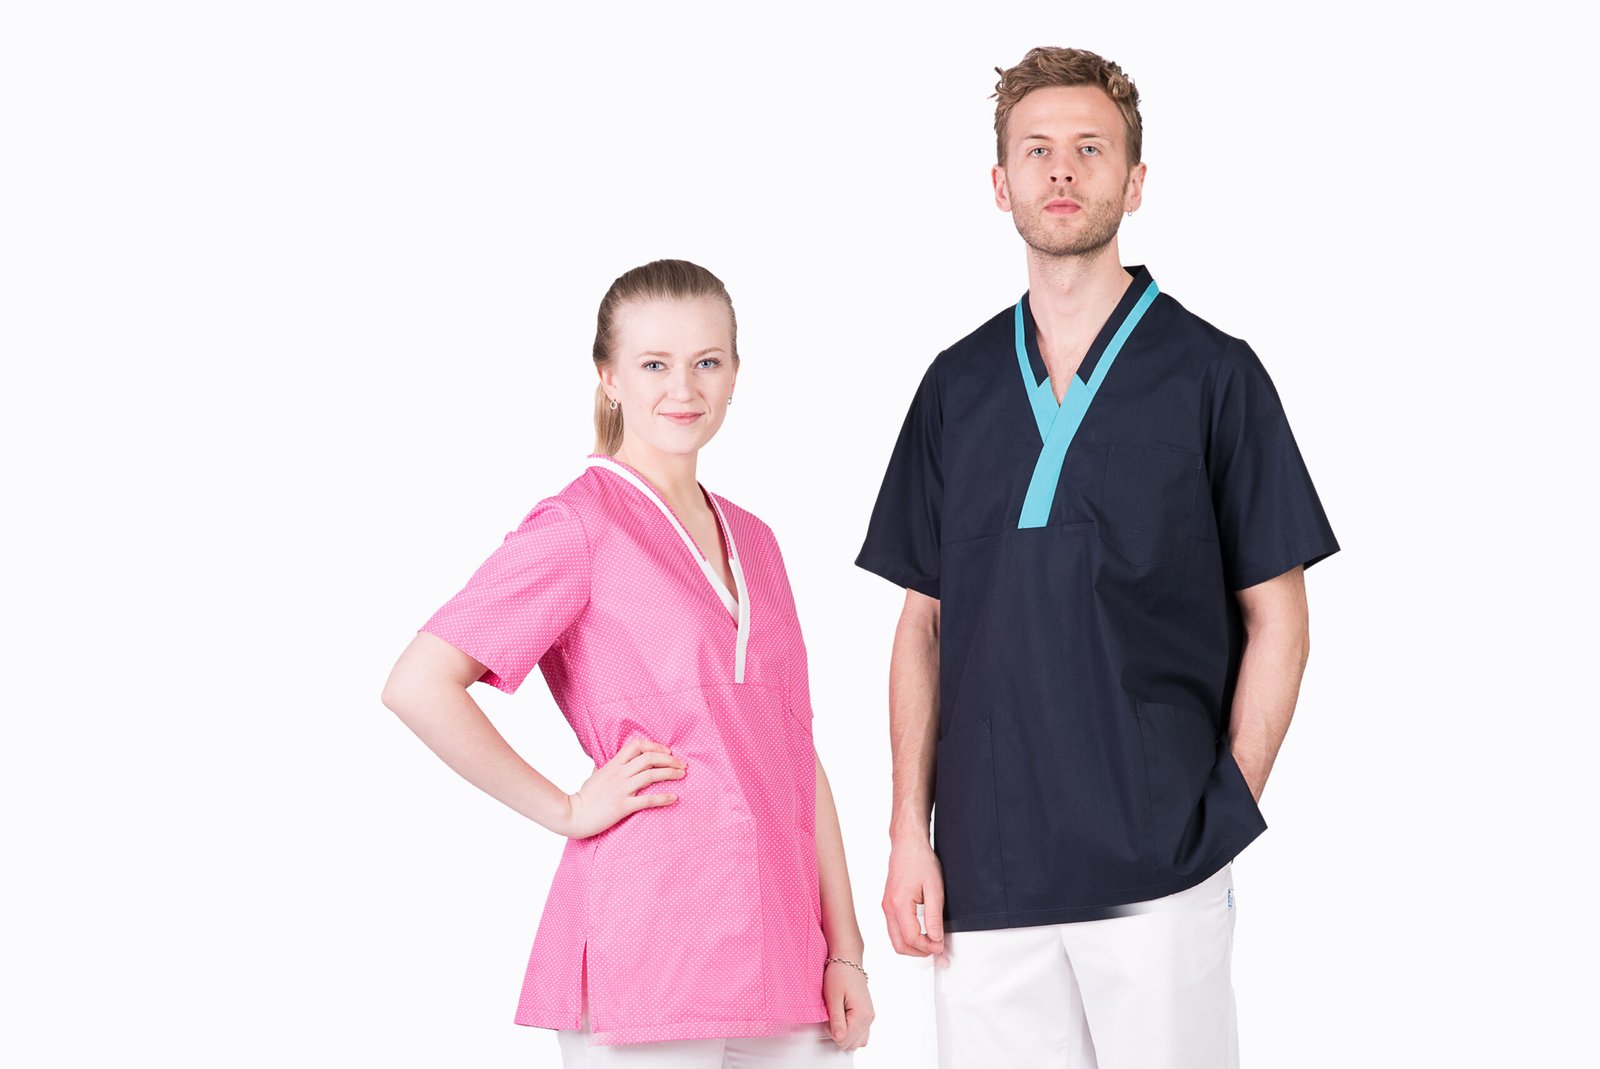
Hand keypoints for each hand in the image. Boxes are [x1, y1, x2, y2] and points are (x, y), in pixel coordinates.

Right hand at [555, 738, 684, 838]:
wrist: (572, 814)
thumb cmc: (583, 797)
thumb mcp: (593, 776)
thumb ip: (602, 768)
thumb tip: (601, 764)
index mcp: (613, 765)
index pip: (636, 746)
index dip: (654, 746)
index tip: (666, 752)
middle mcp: (619, 774)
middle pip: (649, 758)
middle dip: (669, 760)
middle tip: (682, 765)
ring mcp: (622, 789)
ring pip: (651, 775)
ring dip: (670, 774)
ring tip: (682, 775)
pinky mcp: (623, 806)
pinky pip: (647, 800)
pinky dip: (663, 798)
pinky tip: (674, 798)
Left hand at [823, 958, 872, 1050]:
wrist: (848, 960)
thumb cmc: (839, 975)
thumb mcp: (833, 997)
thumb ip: (837, 1020)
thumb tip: (839, 1039)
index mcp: (862, 1015)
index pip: (845, 1040)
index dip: (831, 1032)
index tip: (827, 1019)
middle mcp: (869, 1018)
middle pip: (852, 1044)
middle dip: (838, 1035)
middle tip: (831, 1018)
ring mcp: (870, 1016)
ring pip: (858, 1042)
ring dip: (846, 1035)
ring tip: (837, 1019)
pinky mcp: (867, 1014)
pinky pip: (862, 1033)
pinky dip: (852, 1032)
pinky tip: (844, 1021)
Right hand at [882, 838, 944, 956]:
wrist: (908, 844)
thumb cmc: (920, 861)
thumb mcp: (934, 889)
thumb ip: (934, 917)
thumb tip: (936, 939)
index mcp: (898, 904)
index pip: (911, 938)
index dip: (927, 947)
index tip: (941, 947)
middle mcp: (888, 907)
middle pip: (899, 944)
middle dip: (918, 952)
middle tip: (936, 949)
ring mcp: (886, 906)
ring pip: (895, 938)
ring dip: (913, 945)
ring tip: (931, 942)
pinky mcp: (888, 904)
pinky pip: (895, 928)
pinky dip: (907, 936)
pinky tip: (922, 932)